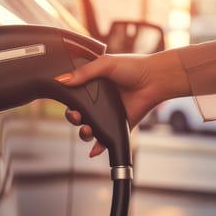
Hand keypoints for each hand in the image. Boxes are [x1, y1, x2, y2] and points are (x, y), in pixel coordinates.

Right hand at [55, 51, 189, 156]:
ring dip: (84, 132)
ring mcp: (107, 114)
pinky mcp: (118, 125)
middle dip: (74, 118)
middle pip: (78, 114)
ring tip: (87, 130)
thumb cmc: (133, 67)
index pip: (73, 95)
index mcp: (92, 85)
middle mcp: (98, 101)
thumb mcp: (105, 64)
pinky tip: (93, 151)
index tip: (67, 104)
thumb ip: (84, 72)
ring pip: (89, 128)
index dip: (68, 101)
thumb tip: (61, 80)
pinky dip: (98, 147)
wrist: (155, 79)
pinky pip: (105, 139)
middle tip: (77, 117)